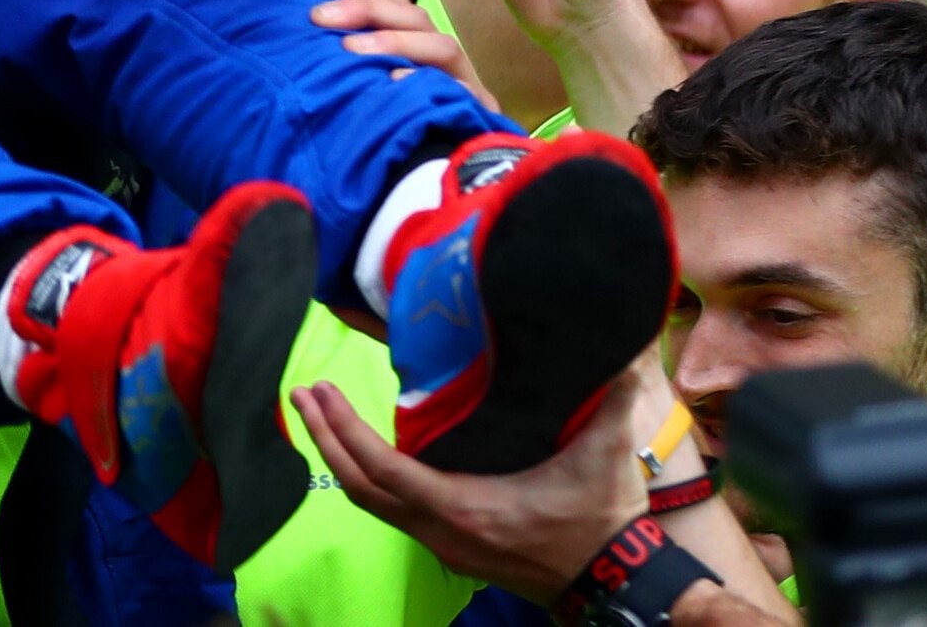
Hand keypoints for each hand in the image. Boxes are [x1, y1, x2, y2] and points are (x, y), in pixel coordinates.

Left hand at [294, 366, 647, 601]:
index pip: (382, 471)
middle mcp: (441, 531)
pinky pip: (392, 511)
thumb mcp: (606, 456)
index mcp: (464, 507)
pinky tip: (367, 449)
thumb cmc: (601, 521)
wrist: (612, 583)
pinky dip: (369, 478)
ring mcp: (443, 544)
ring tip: (322, 415)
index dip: (344, 432)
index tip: (319, 394)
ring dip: (343, 458)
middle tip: (304, 395)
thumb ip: (613, 396)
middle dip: (325, 440)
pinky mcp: (451, 547)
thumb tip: (623, 344)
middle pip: (360, 488)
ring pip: (373, 504)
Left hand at [309, 0, 496, 110]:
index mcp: (419, 41)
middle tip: (318, 16)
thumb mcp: (373, 81)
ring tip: (349, 50)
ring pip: (441, 46)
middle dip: (366, 9)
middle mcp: (442, 54)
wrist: (456, 165)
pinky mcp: (478, 111)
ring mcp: (464, 81)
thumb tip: (310, 27)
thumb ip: (354, 55)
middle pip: (414, 17)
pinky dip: (425, 82)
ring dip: (393, 42)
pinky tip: (393, 83)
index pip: (393, 0)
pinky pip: (460, 91)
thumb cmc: (402, 119)